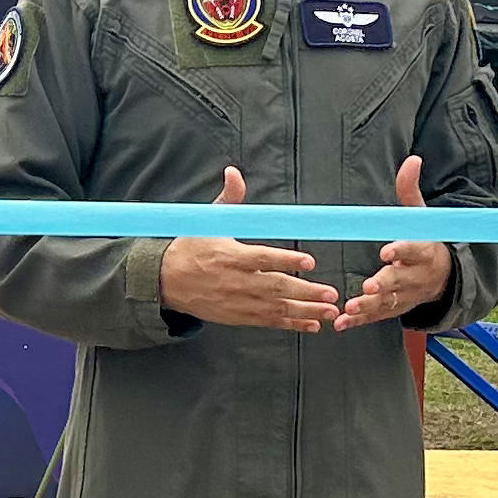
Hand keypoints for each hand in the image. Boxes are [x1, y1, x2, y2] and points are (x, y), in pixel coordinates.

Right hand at [157, 167, 336, 332]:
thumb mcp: (207, 220)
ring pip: (275, 309)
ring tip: (329, 312)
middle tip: (331, 293)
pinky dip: (290, 325)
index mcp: (229, 255)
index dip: (286, 260)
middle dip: (306, 292)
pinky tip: (311, 325)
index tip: (309, 261)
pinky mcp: (236, 316)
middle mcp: (235, 281)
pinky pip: (267, 322)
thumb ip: (229, 198)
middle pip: (274, 288)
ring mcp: (237, 302)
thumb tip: (234, 173)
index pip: (262, 258)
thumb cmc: (190, 247)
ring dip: (305, 311)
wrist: (165, 281)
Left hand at [333, 156, 452, 330]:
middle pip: (400, 281)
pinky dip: (358, 322)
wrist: (444, 277)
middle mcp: (416, 276)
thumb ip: (410, 191)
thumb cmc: (425, 240)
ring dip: (369, 307)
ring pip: (388, 303)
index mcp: (423, 251)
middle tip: (368, 287)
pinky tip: (340, 323)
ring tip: (350, 308)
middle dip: (384, 285)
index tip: (387, 252)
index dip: (401, 251)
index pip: (413, 250)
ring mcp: (405, 296)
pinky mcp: (394, 309)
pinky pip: (376, 317)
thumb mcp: (421, 216)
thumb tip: (412, 159)